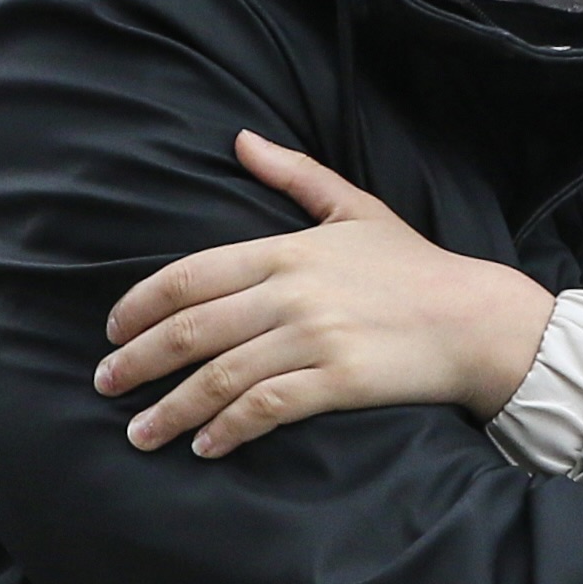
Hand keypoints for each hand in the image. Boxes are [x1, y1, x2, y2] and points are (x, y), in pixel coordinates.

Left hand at [94, 133, 557, 458]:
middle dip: (137, 362)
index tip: (111, 331)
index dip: (139, 305)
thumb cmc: (414, 266)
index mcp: (287, 250)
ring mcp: (314, 338)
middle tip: (105, 385)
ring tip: (139, 432)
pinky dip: (228, 429)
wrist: (476, 318)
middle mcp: (292, 292)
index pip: (190, 275)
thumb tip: (241, 139)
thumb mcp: (354, 208)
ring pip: (220, 376)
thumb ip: (293, 175)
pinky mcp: (338, 381)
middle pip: (191, 330)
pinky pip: (266, 408)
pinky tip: (205, 445)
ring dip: (171, 409)